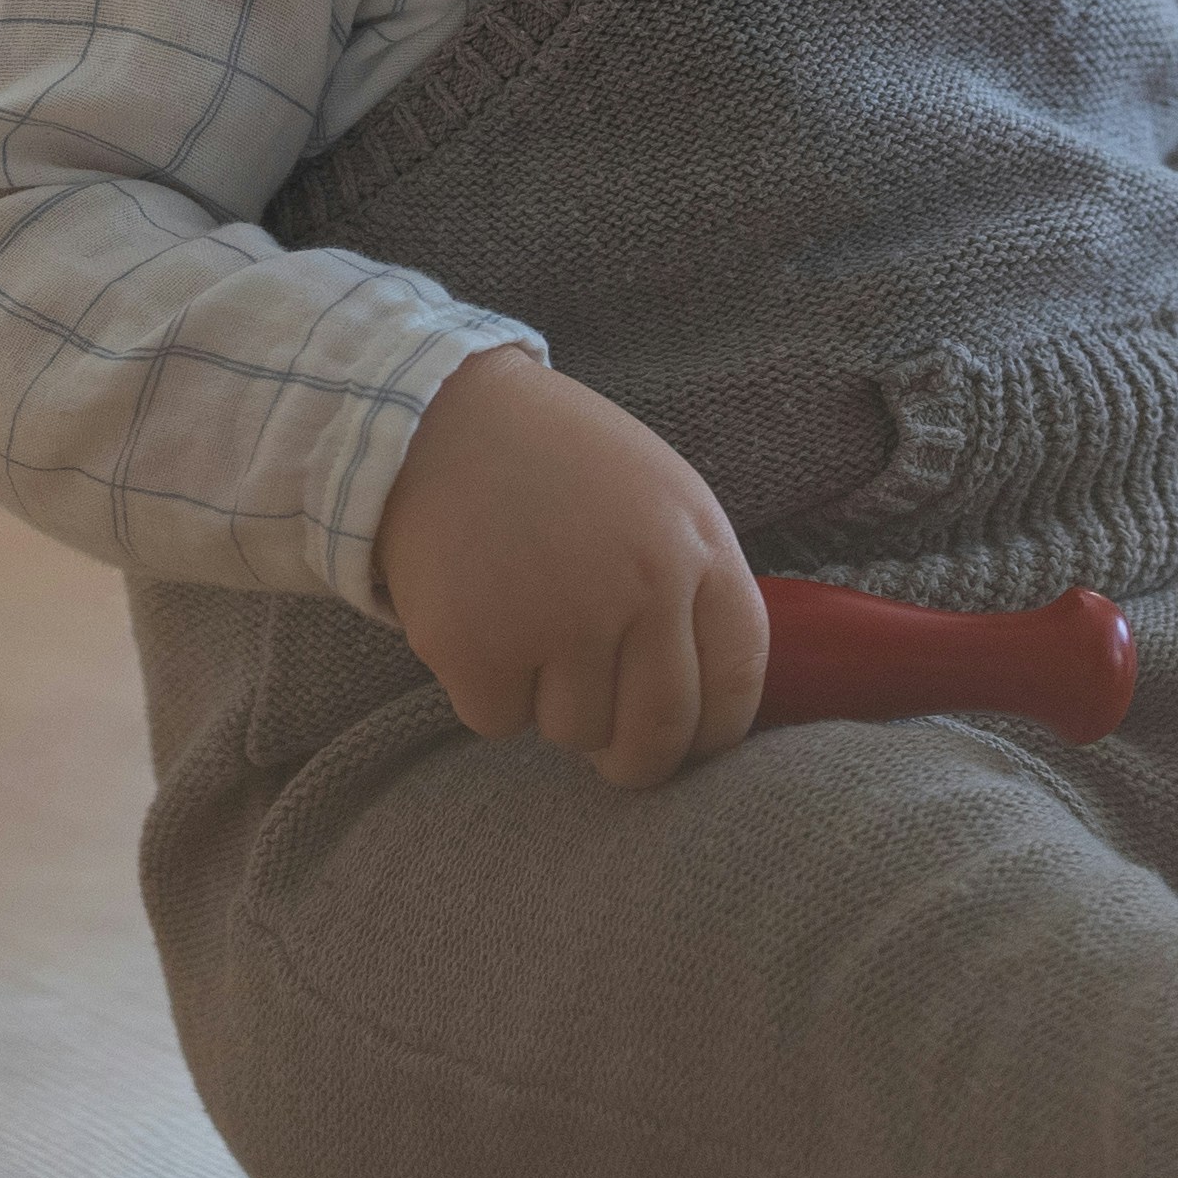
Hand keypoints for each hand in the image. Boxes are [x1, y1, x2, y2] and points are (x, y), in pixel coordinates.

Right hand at [370, 348, 770, 787]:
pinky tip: (480, 626)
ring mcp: (561, 620)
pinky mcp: (480, 646)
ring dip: (553, 708)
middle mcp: (643, 588)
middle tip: (614, 757)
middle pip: (660, 731)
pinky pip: (499, 720)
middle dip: (638, 761)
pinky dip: (487, 693)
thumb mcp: (660, 498)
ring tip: (529, 634)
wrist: (439, 416)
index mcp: (698, 547)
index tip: (693, 744)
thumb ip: (690, 586)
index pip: (738, 677)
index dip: (717, 731)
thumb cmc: (558, 463)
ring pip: (577, 732)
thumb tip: (703, 700)